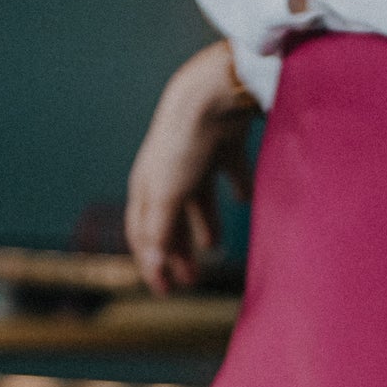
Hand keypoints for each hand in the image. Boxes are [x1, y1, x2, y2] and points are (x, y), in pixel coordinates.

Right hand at [125, 41, 256, 293]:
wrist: (213, 95)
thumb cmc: (183, 146)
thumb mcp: (168, 195)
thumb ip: (162, 232)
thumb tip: (154, 269)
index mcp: (147, 184)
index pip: (142, 231)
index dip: (151, 262)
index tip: (164, 291)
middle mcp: (168, 171)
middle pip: (170, 220)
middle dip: (178, 250)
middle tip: (192, 280)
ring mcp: (195, 158)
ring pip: (197, 200)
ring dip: (204, 226)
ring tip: (216, 248)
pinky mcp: (224, 145)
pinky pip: (230, 172)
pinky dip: (236, 188)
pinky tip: (244, 200)